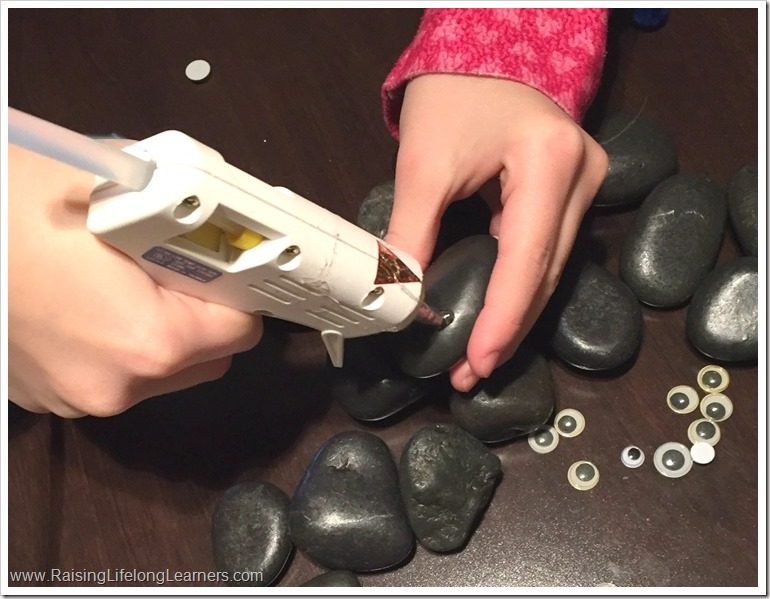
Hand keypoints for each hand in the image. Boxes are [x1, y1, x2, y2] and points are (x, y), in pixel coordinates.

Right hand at [9, 144, 262, 416]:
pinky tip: (84, 297)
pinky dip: (117, 341)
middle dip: (204, 311)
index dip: (240, 286)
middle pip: (210, 356)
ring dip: (161, 329)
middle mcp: (117, 386)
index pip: (243, 327)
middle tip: (174, 262)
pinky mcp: (47, 398)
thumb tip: (223, 223)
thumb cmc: (11, 197)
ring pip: (163, 371)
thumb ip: (187, 216)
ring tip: (120, 275)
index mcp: (147, 341)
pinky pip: (115, 373)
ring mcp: (77, 399)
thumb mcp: (116, 183)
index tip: (227, 261)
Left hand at [386, 74, 607, 391]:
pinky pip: (546, 250)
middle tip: (472, 372)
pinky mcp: (571, 190)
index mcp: (548, 162)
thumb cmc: (451, 93)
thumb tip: (399, 297)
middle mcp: (582, 176)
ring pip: (550, 267)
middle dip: (509, 327)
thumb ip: (411, 233)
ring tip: (480, 355)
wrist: (481, 53)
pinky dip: (519, 285)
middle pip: (546, 272)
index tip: (478, 362)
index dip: (503, 319)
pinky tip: (495, 315)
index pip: (526, 259)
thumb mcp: (423, 165)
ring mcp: (585, 183)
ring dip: (516, 313)